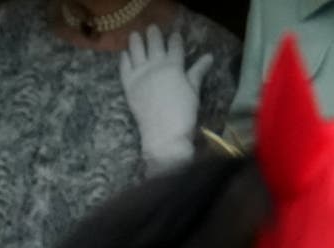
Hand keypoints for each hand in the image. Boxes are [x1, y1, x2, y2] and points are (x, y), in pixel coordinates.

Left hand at [119, 25, 212, 173]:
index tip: (175, 34)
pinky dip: (125, 57)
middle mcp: (155, 65)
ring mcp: (139, 73)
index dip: (175, 39)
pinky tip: (125, 53)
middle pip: (154, 44)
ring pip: (136, 50)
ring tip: (136, 34)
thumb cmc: (184, 114)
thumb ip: (198, 72)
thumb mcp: (194, 92)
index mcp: (174, 66)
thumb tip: (209, 56)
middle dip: (154, 35)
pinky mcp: (128, 83)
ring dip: (136, 41)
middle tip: (153, 28)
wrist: (164, 133)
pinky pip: (124, 66)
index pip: (175, 47)